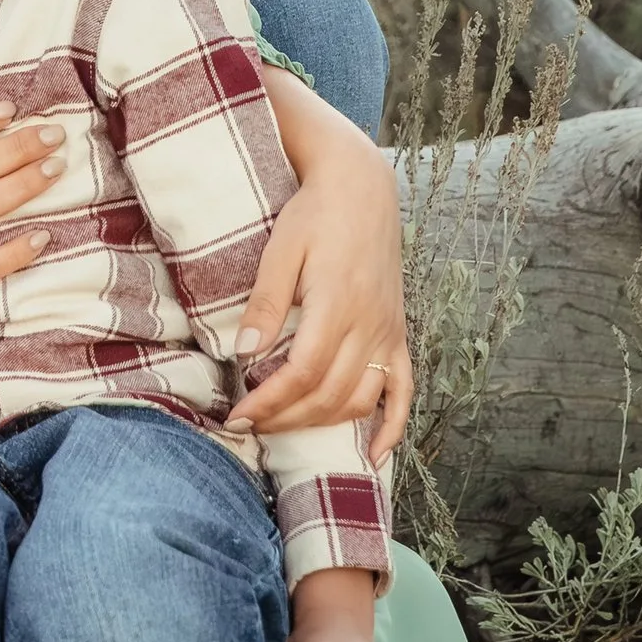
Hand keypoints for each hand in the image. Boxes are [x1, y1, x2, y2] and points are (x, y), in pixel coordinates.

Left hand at [226, 73, 411, 462]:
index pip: (302, 374)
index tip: (237, 416)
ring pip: (361, 398)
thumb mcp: (282, 249)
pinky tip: (376, 454)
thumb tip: (245, 352)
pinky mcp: (398, 332)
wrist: (362, 188)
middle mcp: (369, 324)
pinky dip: (393, 426)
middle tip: (249, 424)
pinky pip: (404, 389)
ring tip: (284, 425)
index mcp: (337, 304)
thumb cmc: (315, 214)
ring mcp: (388, 331)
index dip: (269, 403)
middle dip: (285, 418)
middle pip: (329, 395)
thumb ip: (267, 301)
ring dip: (323, 422)